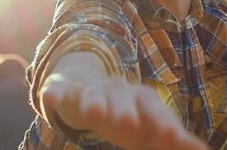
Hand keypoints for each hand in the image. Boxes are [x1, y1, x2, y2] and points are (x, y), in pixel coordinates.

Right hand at [40, 72, 207, 149]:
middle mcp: (118, 92)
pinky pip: (59, 91)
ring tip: (93, 113)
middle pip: (124, 100)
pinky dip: (55, 94)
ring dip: (94, 104)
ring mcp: (90, 91)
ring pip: (93, 96)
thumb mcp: (150, 128)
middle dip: (127, 113)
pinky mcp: (64, 92)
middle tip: (130, 128)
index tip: (172, 136)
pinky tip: (52, 97)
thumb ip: (175, 140)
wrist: (87, 87)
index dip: (163, 123)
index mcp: (142, 101)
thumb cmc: (127, 114)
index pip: (156, 111)